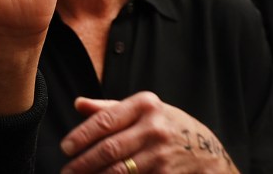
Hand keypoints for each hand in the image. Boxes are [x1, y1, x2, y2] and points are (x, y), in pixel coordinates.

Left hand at [60, 94, 236, 173]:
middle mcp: (154, 128)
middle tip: (67, 171)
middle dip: (83, 163)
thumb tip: (78, 104)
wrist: (206, 151)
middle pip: (109, 149)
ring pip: (118, 170)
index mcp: (145, 105)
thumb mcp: (142, 109)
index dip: (81, 136)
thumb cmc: (165, 126)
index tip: (65, 148)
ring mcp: (162, 154)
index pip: (104, 121)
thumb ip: (109, 108)